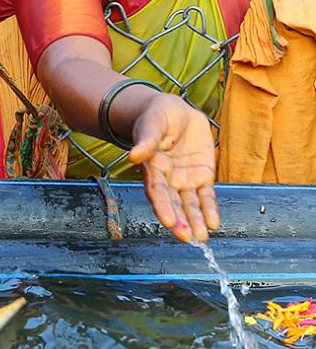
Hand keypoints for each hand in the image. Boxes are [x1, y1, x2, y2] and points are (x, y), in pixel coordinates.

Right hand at [128, 93, 218, 242]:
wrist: (174, 111)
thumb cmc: (157, 117)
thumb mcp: (151, 126)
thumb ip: (146, 142)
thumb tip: (134, 156)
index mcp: (152, 169)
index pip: (157, 192)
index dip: (163, 207)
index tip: (169, 221)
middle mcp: (168, 179)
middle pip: (174, 203)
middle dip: (181, 221)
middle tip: (188, 237)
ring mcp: (185, 179)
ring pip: (191, 204)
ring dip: (196, 220)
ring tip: (201, 237)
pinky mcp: (202, 175)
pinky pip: (207, 196)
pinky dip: (210, 209)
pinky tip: (214, 223)